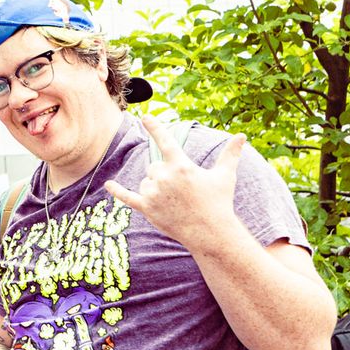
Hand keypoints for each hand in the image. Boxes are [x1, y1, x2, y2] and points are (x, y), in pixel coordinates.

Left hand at [103, 115, 245, 249]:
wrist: (210, 232)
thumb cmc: (219, 202)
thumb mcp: (225, 176)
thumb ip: (230, 154)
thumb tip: (242, 136)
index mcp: (181, 166)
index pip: (165, 141)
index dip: (155, 128)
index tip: (145, 117)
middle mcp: (164, 177)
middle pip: (154, 167)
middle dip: (164, 175)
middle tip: (181, 190)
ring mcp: (153, 193)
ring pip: (146, 182)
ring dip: (155, 188)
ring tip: (174, 201)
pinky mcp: (147, 208)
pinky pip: (127, 197)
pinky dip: (117, 191)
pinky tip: (108, 184)